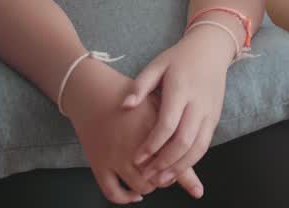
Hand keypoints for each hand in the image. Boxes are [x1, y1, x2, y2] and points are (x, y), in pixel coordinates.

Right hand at [62, 59, 202, 202]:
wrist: (93, 92)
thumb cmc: (128, 95)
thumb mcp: (156, 102)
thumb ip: (174, 121)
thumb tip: (195, 137)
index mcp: (154, 129)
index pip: (177, 158)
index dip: (184, 171)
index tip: (193, 183)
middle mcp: (136, 146)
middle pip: (163, 175)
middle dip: (170, 177)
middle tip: (170, 172)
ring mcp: (116, 157)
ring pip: (143, 186)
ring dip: (152, 186)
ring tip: (154, 178)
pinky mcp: (99, 164)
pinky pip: (113, 192)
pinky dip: (125, 198)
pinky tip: (134, 194)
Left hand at [122, 25, 235, 191]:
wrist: (211, 50)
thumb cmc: (180, 58)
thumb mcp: (157, 64)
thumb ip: (141, 86)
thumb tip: (125, 106)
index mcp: (181, 88)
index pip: (168, 123)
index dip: (152, 144)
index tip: (137, 158)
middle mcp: (199, 102)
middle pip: (184, 140)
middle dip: (165, 162)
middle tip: (148, 176)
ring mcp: (210, 111)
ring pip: (199, 147)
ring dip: (181, 166)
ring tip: (162, 179)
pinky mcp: (216, 117)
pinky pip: (206, 144)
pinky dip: (192, 159)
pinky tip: (177, 168)